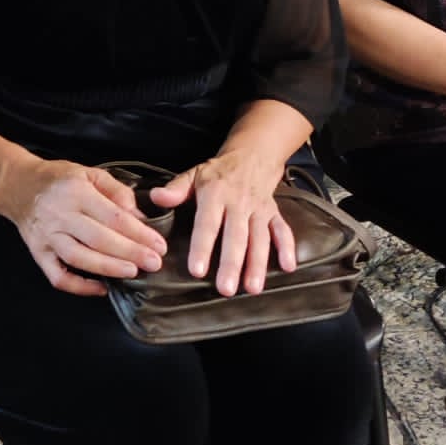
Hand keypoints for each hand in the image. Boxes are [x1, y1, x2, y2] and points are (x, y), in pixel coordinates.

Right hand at [8, 159, 166, 296]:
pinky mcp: (38, 253)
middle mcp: (60, 215)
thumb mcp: (90, 173)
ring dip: (108, 268)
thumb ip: (117, 191)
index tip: (158, 244)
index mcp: (76, 192)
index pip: (113, 216)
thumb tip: (139, 216)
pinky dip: (79, 287)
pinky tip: (102, 288)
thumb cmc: (59, 180)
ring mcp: (47, 236)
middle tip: (153, 263)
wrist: (18, 186)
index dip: (139, 233)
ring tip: (132, 272)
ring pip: (79, 258)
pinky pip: (58, 277)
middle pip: (98, 239)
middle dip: (130, 253)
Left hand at [150, 154, 296, 296]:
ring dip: (258, 263)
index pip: (207, 224)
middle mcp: (239, 203)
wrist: (252, 155)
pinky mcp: (274, 213)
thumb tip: (156, 198)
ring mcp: (259, 209)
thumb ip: (176, 189)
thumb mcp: (193, 175)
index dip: (202, 247)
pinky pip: (283, 230)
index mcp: (215, 194)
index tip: (197, 270)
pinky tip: (289, 267)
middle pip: (236, 236)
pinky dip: (287, 247)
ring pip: (260, 238)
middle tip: (226, 290)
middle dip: (232, 264)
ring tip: (253, 288)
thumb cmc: (217, 172)